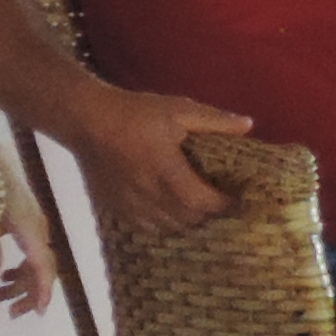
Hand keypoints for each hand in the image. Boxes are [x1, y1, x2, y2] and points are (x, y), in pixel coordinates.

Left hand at [0, 166, 59, 316]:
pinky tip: (1, 273)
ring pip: (34, 254)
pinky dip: (16, 263)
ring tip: (0, 296)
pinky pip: (25, 244)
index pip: (41, 259)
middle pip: (41, 260)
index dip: (41, 287)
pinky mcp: (18, 214)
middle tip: (12, 311)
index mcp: (25, 219)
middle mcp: (33, 218)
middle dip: (29, 288)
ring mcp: (27, 215)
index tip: (39, 311)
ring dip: (22, 278)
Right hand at [67, 82, 257, 242]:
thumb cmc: (134, 113)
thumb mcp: (178, 109)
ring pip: (168, 227)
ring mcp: (131, 205)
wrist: (87, 121)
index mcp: (168, 171)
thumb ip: (215, 120)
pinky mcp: (116, 208)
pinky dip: (163, 223)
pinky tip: (168, 210)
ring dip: (186, 220)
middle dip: (209, 214)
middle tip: (221, 202)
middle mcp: (150, 194)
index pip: (204, 202)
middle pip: (189, 219)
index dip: (225, 205)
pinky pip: (147, 227)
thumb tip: (249, 125)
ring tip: (196, 207)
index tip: (239, 200)